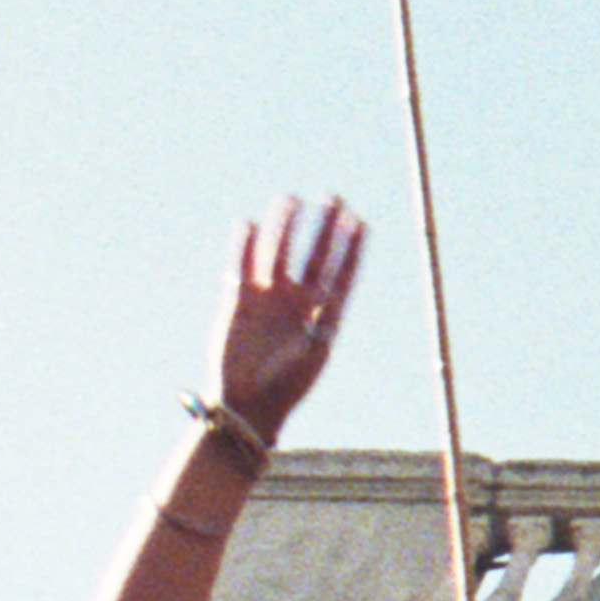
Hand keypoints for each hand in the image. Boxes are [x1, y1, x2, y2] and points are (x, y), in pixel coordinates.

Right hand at [210, 195, 365, 437]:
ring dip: (284, 227)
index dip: (351, 246)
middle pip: (314, 254)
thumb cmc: (287, 384)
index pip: (342, 271)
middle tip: (333, 195)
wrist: (248, 405)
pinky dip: (243, 246)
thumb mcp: (313, 352)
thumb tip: (332, 295)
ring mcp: (268, 299)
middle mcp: (298, 301)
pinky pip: (241, 267)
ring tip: (290, 198)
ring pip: (278, 253)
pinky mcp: (238, 302)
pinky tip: (247, 224)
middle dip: (323, 226)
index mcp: (324, 314)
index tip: (361, 221)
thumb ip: (322, 322)